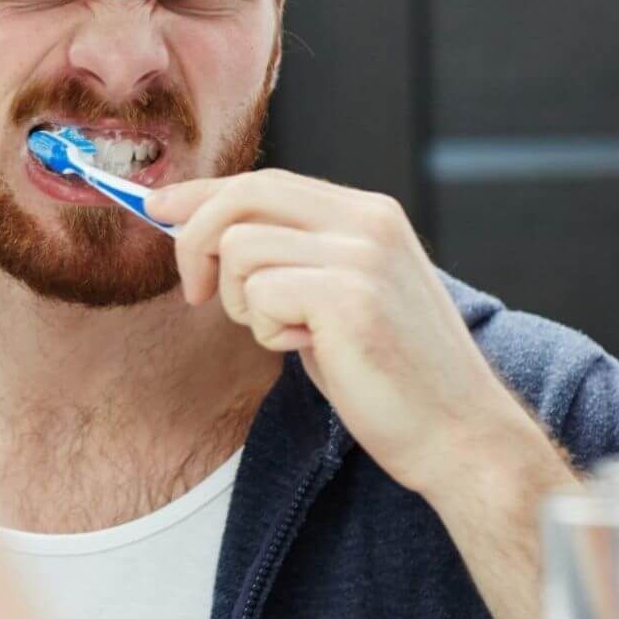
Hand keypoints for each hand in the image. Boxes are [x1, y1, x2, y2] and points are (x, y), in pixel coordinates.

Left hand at [146, 169, 546, 499]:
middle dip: (196, 240)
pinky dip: (267, 331)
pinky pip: (259, 295)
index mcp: (370, 214)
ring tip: (289, 335)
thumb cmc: (390, 377)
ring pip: (240, 249)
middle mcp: (367, 221)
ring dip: (243, 303)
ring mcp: (360, 255)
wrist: (460, 437)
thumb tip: (205, 233)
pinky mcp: (347, 296)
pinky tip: (309, 351)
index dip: (203, 193)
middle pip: (243, 196)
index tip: (159, 208)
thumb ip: (290, 258)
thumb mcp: (339, 297)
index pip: (265, 181)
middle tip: (194, 293)